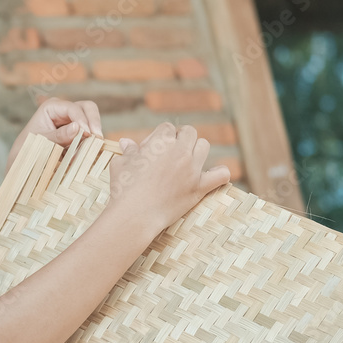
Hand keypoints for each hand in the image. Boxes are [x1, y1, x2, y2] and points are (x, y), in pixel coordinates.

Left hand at [6, 98, 102, 171]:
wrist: (24, 159)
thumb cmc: (28, 147)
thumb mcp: (41, 142)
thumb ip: (59, 136)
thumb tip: (77, 128)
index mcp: (52, 107)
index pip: (73, 108)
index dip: (82, 120)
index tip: (87, 134)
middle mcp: (64, 111)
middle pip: (87, 108)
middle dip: (94, 122)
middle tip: (98, 138)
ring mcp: (72, 121)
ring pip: (91, 122)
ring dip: (91, 137)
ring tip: (86, 152)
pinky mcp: (77, 134)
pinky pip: (88, 136)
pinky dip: (88, 145)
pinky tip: (83, 155)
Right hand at [108, 122, 230, 233]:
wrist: (135, 215)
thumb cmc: (124, 188)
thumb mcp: (121, 164)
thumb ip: (128, 151)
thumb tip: (127, 142)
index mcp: (161, 141)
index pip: (166, 128)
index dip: (158, 137)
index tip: (149, 150)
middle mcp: (180, 151)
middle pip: (189, 132)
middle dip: (180, 138)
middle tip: (169, 153)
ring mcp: (192, 169)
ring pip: (204, 146)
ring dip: (196, 150)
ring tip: (186, 161)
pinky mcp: (199, 187)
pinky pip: (221, 174)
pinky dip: (219, 173)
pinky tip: (211, 175)